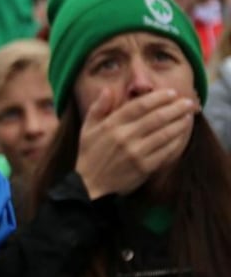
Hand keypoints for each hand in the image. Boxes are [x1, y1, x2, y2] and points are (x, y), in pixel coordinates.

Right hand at [75, 89, 196, 198]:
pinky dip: (176, 141)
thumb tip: (107, 90)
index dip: (159, 97)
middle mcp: (124, 137)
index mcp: (111, 125)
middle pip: (157, 117)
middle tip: (188, 102)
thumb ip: (97, 108)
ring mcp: (135, 153)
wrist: (89, 186)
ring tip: (189, 115)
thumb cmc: (89, 155)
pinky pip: (166, 151)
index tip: (172, 93)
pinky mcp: (144, 167)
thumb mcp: (87, 129)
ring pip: (165, 133)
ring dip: (180, 122)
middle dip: (175, 108)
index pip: (140, 106)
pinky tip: (182, 134)